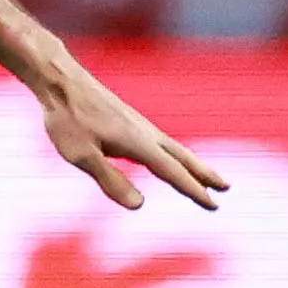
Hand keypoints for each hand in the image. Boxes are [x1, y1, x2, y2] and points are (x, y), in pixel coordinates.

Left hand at [37, 66, 228, 211]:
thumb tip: (140, 206)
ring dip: (193, 163)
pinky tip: (169, 158)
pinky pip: (161, 142)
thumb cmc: (67, 119)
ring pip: (174, 148)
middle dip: (204, 175)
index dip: (194, 191)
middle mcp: (146, 132)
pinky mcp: (129, 120)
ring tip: (208, 176)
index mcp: (138, 144)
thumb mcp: (82, 155)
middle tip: (227, 189)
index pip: (173, 173)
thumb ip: (110, 180)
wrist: (61, 81)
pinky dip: (175, 154)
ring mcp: (139, 124)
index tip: (214, 206)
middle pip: (183, 158)